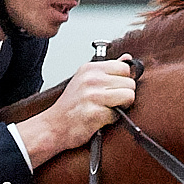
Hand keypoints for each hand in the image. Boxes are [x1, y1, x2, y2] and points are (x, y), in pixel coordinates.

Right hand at [13, 59, 137, 161]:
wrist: (53, 126)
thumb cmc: (70, 106)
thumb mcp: (85, 79)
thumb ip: (108, 69)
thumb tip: (127, 58)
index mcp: (90, 68)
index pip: (125, 67)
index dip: (124, 80)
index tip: (115, 89)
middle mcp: (91, 79)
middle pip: (130, 83)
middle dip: (125, 95)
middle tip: (110, 102)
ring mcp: (92, 95)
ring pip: (128, 96)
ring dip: (122, 107)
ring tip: (107, 109)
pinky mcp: (95, 112)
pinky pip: (118, 114)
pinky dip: (111, 119)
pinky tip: (99, 119)